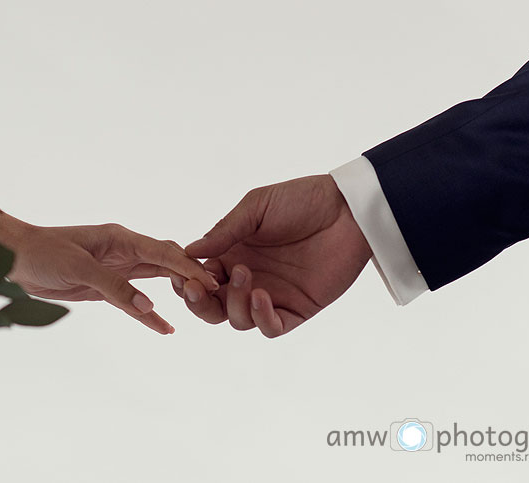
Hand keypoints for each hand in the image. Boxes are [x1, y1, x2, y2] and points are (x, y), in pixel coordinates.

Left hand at [0, 216, 218, 334]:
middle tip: (218, 295)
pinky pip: (134, 300)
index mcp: (120, 237)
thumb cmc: (43, 253)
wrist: (13, 257)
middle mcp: (123, 250)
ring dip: (177, 291)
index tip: (213, 281)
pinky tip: (167, 327)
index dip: (189, 267)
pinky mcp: (104, 286)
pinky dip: (149, 314)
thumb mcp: (78, 268)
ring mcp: (116, 268)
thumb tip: (147, 307)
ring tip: (202, 307)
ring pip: (155, 279)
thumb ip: (114, 287)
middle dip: (192, 276)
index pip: (164, 252)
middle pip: (167, 262)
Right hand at [176, 175, 370, 337]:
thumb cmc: (301, 200)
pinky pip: (271, 327)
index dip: (186, 280)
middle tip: (196, 288)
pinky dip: (261, 318)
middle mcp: (248, 278)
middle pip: (212, 307)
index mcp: (232, 254)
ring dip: (234, 303)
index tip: (180, 274)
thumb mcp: (255, 208)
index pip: (199, 277)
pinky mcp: (297, 308)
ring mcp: (272, 295)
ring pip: (237, 320)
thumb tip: (188, 252)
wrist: (347, 209)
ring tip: (248, 275)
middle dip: (198, 302)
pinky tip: (262, 295)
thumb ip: (224, 232)